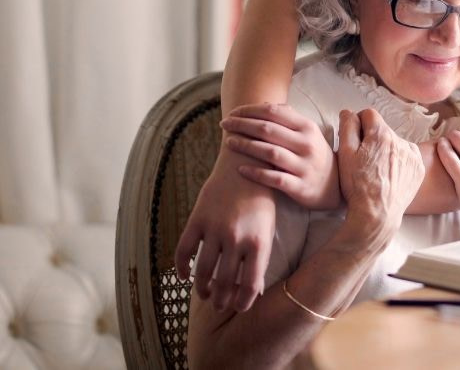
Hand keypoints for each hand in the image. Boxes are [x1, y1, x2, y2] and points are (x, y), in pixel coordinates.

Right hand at [174, 143, 275, 312]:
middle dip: (222, 299)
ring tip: (205, 294)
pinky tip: (184, 276)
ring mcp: (215, 229)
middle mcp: (236, 238)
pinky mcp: (197, 219)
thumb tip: (252, 290)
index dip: (243, 302)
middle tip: (220, 305)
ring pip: (203, 271)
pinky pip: (183, 251)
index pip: (249, 284)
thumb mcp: (268, 227)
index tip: (239, 307)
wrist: (246, 163)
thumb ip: (260, 256)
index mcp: (258, 241)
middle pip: (225, 282)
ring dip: (203, 288)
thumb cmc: (261, 198)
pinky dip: (181, 268)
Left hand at [221, 103, 338, 209]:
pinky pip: (274, 179)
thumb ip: (289, 118)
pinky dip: (256, 173)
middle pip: (268, 130)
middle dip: (242, 125)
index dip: (250, 110)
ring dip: (246, 146)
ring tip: (229, 142)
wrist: (335, 185)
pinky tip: (240, 169)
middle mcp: (306, 144)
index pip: (274, 112)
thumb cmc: (314, 155)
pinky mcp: (299, 186)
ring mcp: (303, 166)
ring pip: (269, 152)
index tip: (233, 112)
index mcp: (307, 127)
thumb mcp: (309, 133)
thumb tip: (265, 104)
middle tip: (224, 123)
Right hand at [336, 109, 423, 239]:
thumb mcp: (345, 154)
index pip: (369, 114)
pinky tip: (390, 175)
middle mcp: (401, 140)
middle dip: (372, 139)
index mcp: (381, 134)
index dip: (358, 124)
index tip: (355, 139)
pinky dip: (399, 161)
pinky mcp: (419, 168)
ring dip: (387, 149)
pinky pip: (408, 155)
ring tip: (377, 170)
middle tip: (364, 159)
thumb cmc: (357, 186)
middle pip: (382, 130)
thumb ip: (347, 127)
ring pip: (395, 142)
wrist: (377, 215)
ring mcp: (412, 155)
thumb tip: (349, 112)